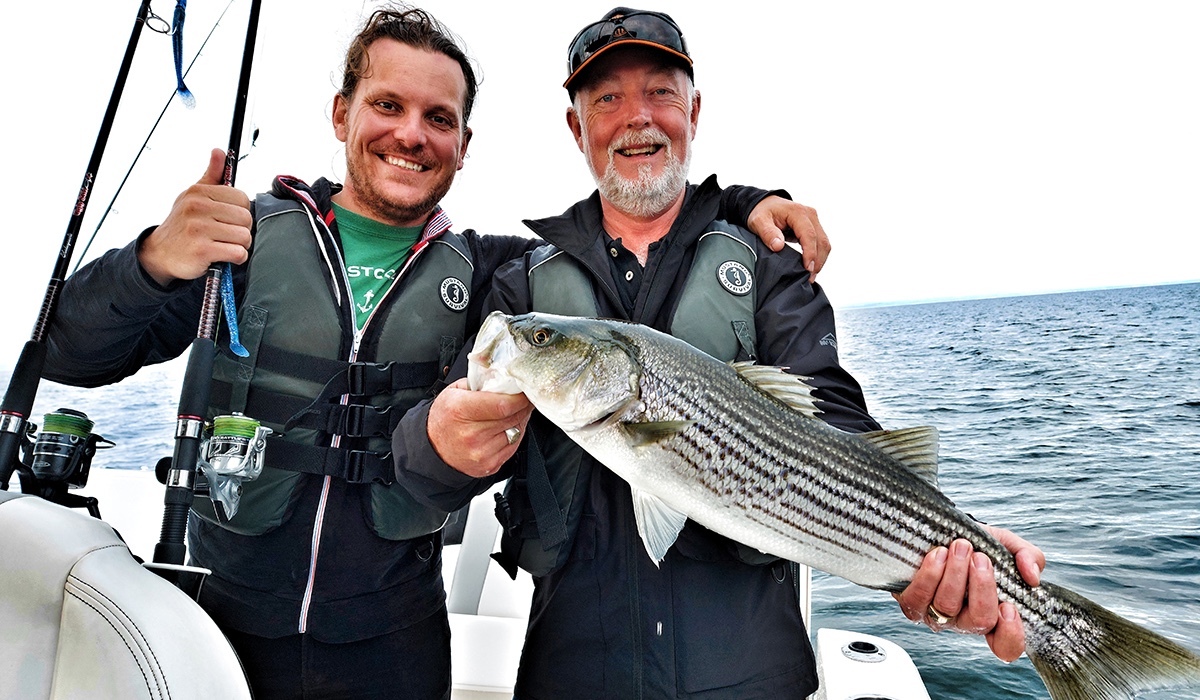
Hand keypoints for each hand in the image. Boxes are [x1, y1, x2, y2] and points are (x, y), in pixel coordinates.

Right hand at [138, 148, 252, 285]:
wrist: (160, 253)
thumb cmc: (183, 224)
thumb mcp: (193, 196)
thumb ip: (212, 175)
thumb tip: (219, 151)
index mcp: (199, 192)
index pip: (242, 198)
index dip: (240, 211)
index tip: (228, 218)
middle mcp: (197, 208)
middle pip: (246, 218)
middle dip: (242, 230)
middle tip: (226, 234)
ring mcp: (199, 229)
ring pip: (244, 236)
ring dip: (239, 245)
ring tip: (224, 244)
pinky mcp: (202, 251)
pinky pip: (238, 253)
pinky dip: (236, 258)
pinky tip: (223, 256)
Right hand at [428, 379, 533, 476]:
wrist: (433, 447)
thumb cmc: (445, 417)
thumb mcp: (454, 391)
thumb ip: (480, 383)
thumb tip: (507, 379)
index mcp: (460, 410)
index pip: (503, 405)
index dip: (520, 398)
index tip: (524, 391)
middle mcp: (471, 434)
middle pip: (513, 417)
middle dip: (522, 406)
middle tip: (522, 399)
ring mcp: (481, 453)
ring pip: (516, 432)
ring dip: (519, 421)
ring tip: (510, 414)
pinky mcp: (489, 465)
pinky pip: (513, 446)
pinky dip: (514, 435)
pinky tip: (504, 429)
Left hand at [745, 195, 829, 280]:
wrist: (765, 204)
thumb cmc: (762, 212)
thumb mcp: (758, 221)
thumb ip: (768, 233)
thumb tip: (778, 246)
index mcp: (798, 212)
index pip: (809, 235)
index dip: (810, 253)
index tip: (807, 269)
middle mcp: (810, 215)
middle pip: (821, 241)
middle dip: (817, 261)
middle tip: (809, 278)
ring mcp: (813, 221)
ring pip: (824, 243)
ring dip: (820, 261)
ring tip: (811, 276)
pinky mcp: (813, 227)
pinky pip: (820, 243)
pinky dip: (818, 256)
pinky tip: (811, 268)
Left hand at [892, 526, 1044, 662]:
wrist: (939, 531)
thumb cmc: (977, 544)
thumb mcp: (1007, 546)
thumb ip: (1028, 557)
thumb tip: (1032, 576)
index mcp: (992, 614)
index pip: (1006, 646)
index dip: (1011, 634)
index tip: (1009, 606)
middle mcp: (964, 621)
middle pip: (979, 621)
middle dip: (981, 587)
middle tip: (980, 558)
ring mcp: (936, 615)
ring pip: (948, 606)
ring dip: (955, 574)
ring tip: (959, 547)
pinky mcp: (911, 603)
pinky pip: (918, 598)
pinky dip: (929, 575)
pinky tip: (937, 554)